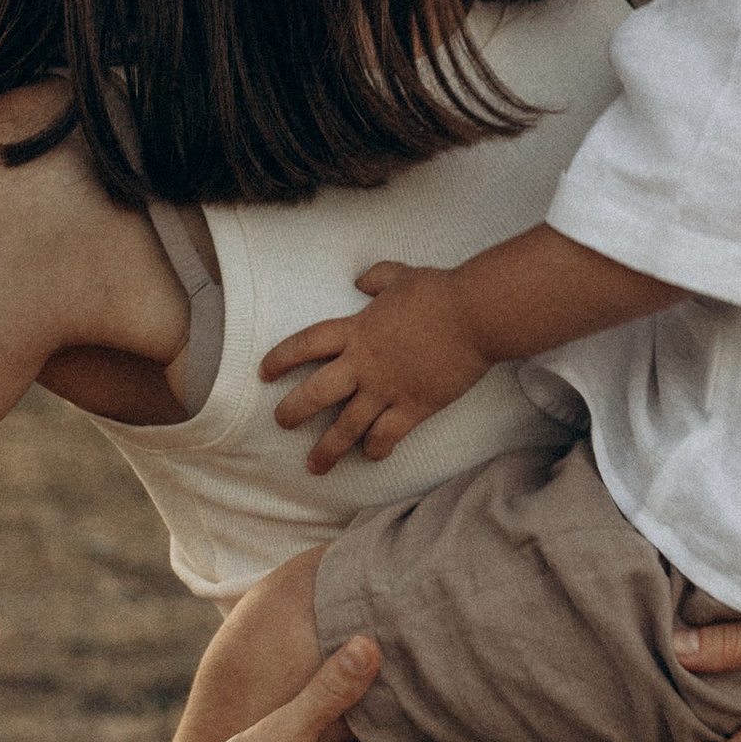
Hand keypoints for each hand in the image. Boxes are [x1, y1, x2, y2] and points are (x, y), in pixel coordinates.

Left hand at [263, 261, 487, 471]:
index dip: (281, 358)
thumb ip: (377, 278)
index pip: (306, 345)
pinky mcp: (413, 407)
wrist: (475, 315)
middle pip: (315, 394)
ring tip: (314, 466)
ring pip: (346, 427)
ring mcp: (387, 389)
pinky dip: (376, 449)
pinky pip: (387, 436)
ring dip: (327, 449)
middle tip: (282, 423)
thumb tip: (361, 280)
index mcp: (356, 330)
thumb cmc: (440, 291)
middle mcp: (364, 364)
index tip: (265, 372)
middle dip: (292, 412)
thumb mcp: (402, 275)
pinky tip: (371, 455)